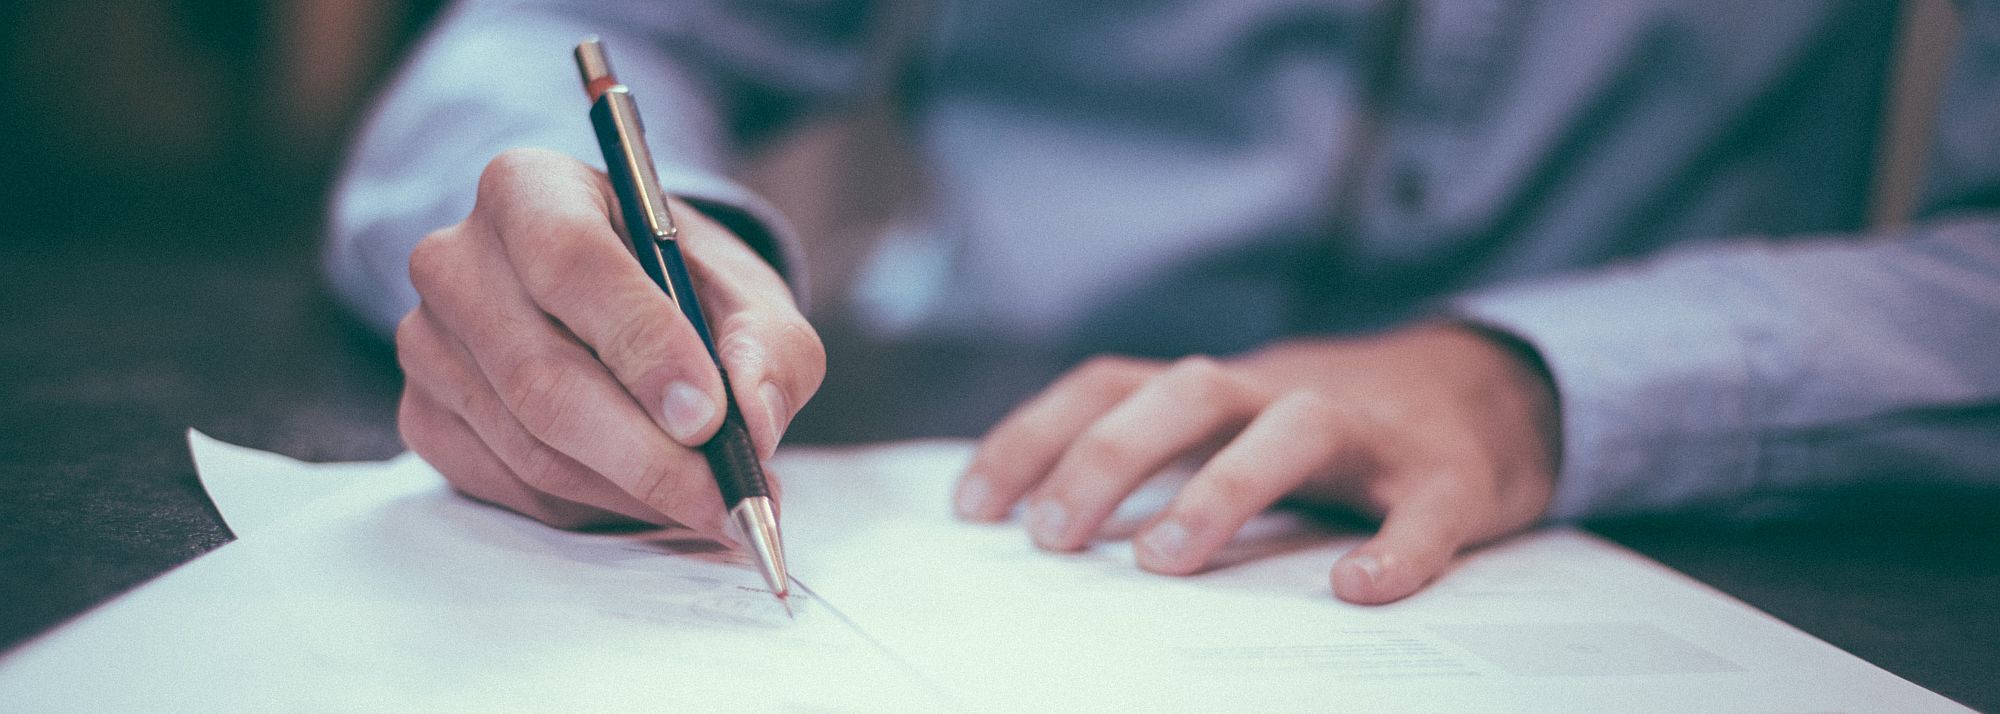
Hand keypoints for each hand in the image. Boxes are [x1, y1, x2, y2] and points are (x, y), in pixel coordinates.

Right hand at [395, 148, 823, 534]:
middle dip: (648, 455)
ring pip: (530, 447)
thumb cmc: (681, 287)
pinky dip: (592, 507)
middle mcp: (456, 259)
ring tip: (708, 502)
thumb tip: (753, 420)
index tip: (708, 416)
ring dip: (632, 491)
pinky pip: (511, 486)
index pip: (571, 262)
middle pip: (542, 376)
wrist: (619, 303)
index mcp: (529, 188)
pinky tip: (646, 494)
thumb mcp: (748, 294)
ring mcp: (428, 343)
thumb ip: (769, 347)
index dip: (642, 345)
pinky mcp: (424, 415)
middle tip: (726, 498)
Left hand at [953, 324, 1559, 603]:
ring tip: (1164, 561)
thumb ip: (1158, 459)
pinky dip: (1395, 548)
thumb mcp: (1234, 427)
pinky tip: (1358, 589)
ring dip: (1223, 487)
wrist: (1493, 390)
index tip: (973, 507)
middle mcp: (1284, 392)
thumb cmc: (1333, 430)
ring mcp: (1371, 432)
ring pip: (1294, 428)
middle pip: (1188, 391)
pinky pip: (1424, 509)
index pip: (1111, 385)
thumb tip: (1045, 526)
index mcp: (1222, 390)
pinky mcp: (1451, 477)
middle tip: (1053, 538)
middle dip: (1110, 457)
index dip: (1036, 436)